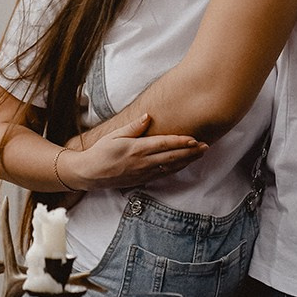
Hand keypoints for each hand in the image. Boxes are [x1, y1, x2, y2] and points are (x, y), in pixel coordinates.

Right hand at [61, 115, 206, 191]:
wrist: (89, 174)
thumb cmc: (101, 151)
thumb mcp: (114, 135)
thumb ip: (133, 127)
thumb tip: (147, 116)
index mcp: (136, 149)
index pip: (163, 144)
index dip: (180, 142)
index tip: (194, 139)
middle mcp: (142, 162)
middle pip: (172, 156)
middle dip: (190, 152)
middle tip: (206, 147)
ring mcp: (143, 173)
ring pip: (170, 167)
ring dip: (187, 160)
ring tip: (200, 154)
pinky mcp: (142, 180)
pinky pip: (163, 174)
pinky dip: (176, 168)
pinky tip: (184, 164)